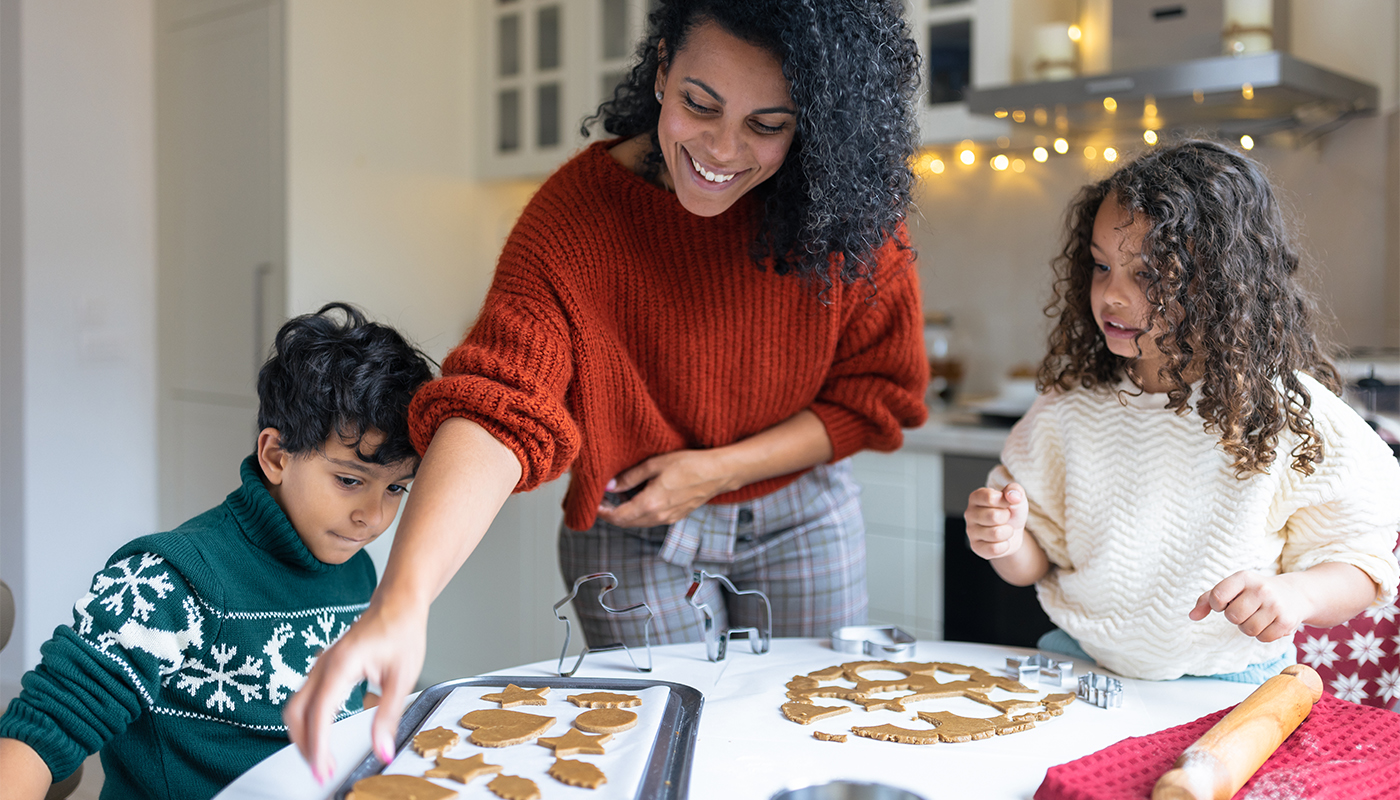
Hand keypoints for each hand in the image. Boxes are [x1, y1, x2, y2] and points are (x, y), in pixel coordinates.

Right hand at [283, 600, 426, 783]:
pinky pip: (305, 698)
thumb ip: (388, 716)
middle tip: (322, 770)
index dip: (318, 746)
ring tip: (322, 758)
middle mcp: (324, 664)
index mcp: (341, 665)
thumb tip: (382, 750)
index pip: (319, 713)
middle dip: (304, 745)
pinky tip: (322, 735)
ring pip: (296, 706)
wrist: (398, 602)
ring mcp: (321, 665)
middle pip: (296, 712)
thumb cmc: (402, 630)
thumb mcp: (402, 678)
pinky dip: (308, 720)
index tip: (323, 769)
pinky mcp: (325, 667)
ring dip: (304, 734)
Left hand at [596, 450, 732, 527]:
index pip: (618, 517)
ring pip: (638, 523)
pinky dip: (638, 514)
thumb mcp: (654, 465)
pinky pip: (650, 520)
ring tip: (617, 499)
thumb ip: (630, 478)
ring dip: (625, 515)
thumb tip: (610, 487)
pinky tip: (636, 500)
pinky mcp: (676, 517)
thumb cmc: (689, 464)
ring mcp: (668, 519)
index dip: (603, 513)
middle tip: (601, 502)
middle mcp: (658, 517)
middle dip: (611, 515)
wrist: (718, 473)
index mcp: (650, 504)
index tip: (594, 504)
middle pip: (626, 523)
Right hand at [965, 483, 1028, 559]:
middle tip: (1006, 518)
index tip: (1007, 503)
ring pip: (996, 533)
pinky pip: (994, 549)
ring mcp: (971, 531)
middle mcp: (969, 513)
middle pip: (994, 516)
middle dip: (1007, 518)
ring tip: (1005, 529)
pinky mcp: (976, 547)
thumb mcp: (1016, 498)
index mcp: (976, 497)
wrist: (1012, 532)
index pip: (990, 498)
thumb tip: (1013, 496)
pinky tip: (1001, 541)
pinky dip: (1005, 546)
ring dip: (1008, 532)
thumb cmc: (1011, 512)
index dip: (1005, 502)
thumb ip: (1015, 491)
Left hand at [1190, 570, 1310, 642]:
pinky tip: (1269, 623)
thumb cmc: (1254, 592)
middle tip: (1244, 610)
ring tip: (1257, 616)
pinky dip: (1262, 635)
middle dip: (1234, 617)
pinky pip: (1262, 638)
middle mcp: (1261, 589)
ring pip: (1247, 630)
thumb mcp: (1232, 588)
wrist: (1295, 594)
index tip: (1224, 603)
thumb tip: (1192, 616)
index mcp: (1243, 578)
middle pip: (1232, 617)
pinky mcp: (1286, 622)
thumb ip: (1207, 599)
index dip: (1216, 605)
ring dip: (1248, 627)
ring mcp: (1275, 606)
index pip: (1217, 596)